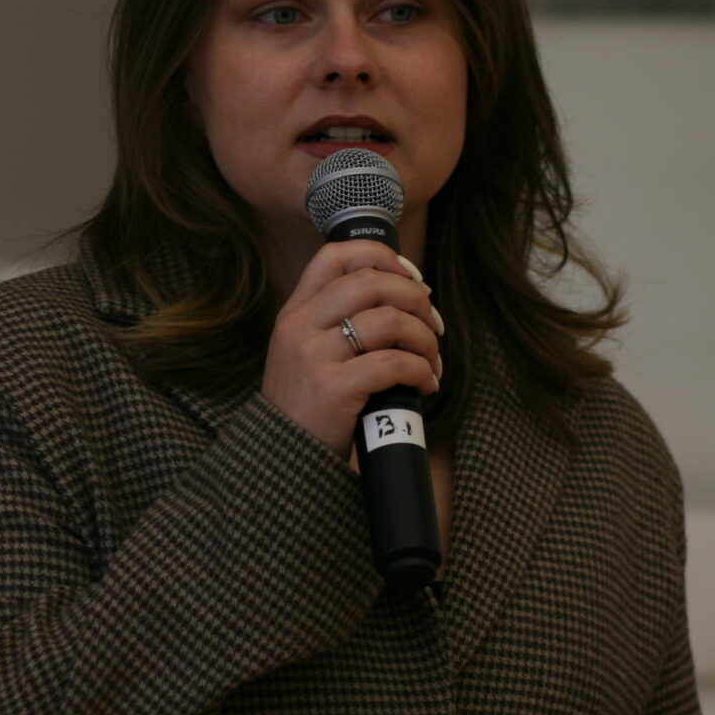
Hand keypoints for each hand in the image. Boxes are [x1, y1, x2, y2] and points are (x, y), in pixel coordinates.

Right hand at [260, 240, 443, 454]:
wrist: (281, 458)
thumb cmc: (308, 406)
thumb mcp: (305, 352)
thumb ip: (337, 322)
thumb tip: (404, 296)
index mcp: (295, 312)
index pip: (335, 256)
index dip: (382, 257)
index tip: (411, 278)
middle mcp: (300, 326)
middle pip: (371, 282)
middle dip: (415, 298)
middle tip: (432, 324)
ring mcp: (313, 356)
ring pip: (389, 320)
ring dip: (424, 338)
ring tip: (431, 360)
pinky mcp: (332, 388)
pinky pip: (394, 364)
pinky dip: (422, 371)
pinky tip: (426, 384)